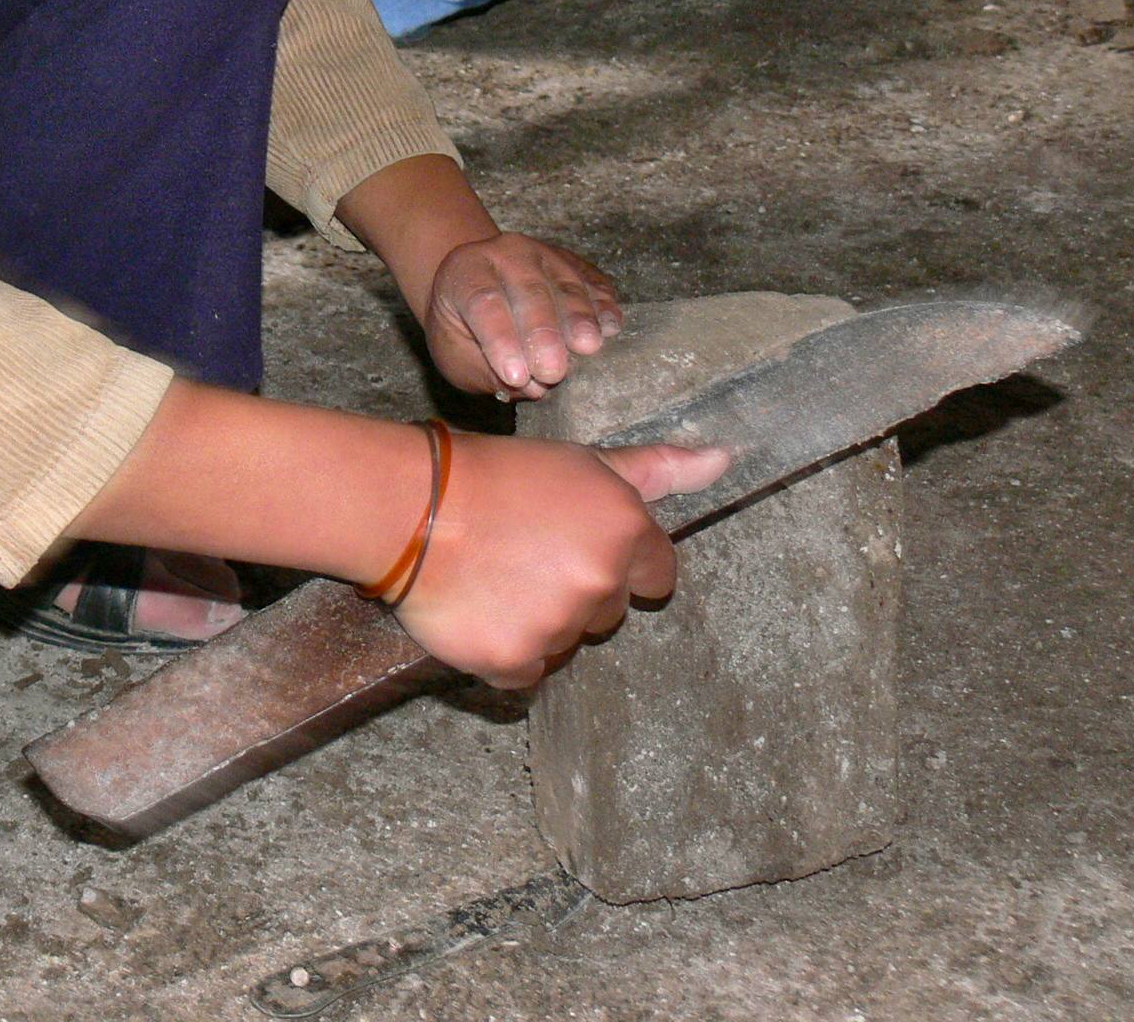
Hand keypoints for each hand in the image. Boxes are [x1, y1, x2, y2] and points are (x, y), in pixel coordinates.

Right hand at [395, 437, 729, 686]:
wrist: (409, 505)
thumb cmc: (495, 475)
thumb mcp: (579, 461)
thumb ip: (654, 469)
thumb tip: (725, 460)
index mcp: (624, 529)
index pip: (657, 574)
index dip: (618, 560)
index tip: (577, 545)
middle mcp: (601, 582)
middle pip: (610, 610)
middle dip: (577, 590)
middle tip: (525, 554)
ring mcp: (558, 627)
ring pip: (568, 642)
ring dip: (540, 620)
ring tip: (496, 577)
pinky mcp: (515, 661)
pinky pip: (528, 672)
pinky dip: (508, 650)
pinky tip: (481, 610)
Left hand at [421, 232, 621, 400]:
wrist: (480, 286)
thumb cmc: (463, 328)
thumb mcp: (455, 352)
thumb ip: (486, 370)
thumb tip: (534, 387)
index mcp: (465, 271)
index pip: (483, 303)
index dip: (501, 340)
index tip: (515, 376)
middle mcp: (505, 253)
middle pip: (529, 290)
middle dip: (543, 333)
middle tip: (553, 371)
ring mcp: (544, 254)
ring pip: (565, 284)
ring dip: (579, 318)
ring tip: (588, 348)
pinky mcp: (576, 264)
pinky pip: (594, 281)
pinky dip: (603, 304)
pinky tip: (611, 327)